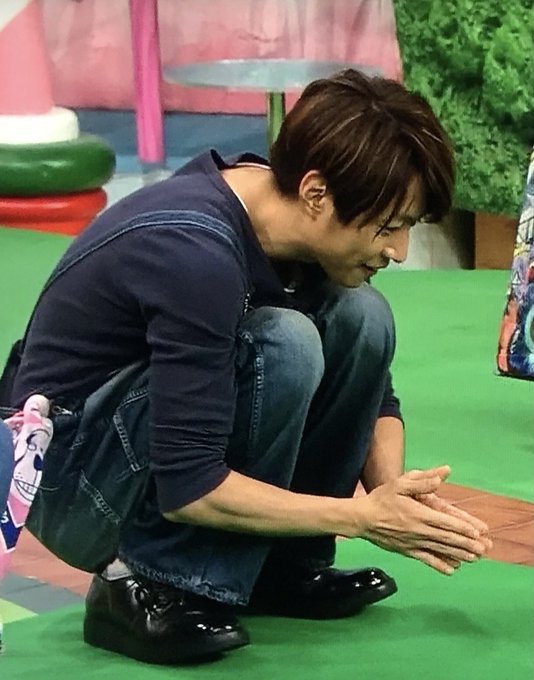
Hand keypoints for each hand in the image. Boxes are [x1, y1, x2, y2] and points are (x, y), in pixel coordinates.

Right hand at [353, 466, 490, 574]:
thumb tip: (442, 476)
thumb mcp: (400, 483)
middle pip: (447, 538)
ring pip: (440, 550)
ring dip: (459, 554)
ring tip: (475, 559)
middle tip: (484, 548)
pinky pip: (426, 559)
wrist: (362, 518)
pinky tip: (452, 569)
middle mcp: (419, 530)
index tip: (478, 532)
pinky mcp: (407, 551)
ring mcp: (413, 543)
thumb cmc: (381, 498)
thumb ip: (422, 480)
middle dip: (467, 544)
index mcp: (419, 513)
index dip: (463, 528)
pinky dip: (440, 565)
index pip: (446, 522)